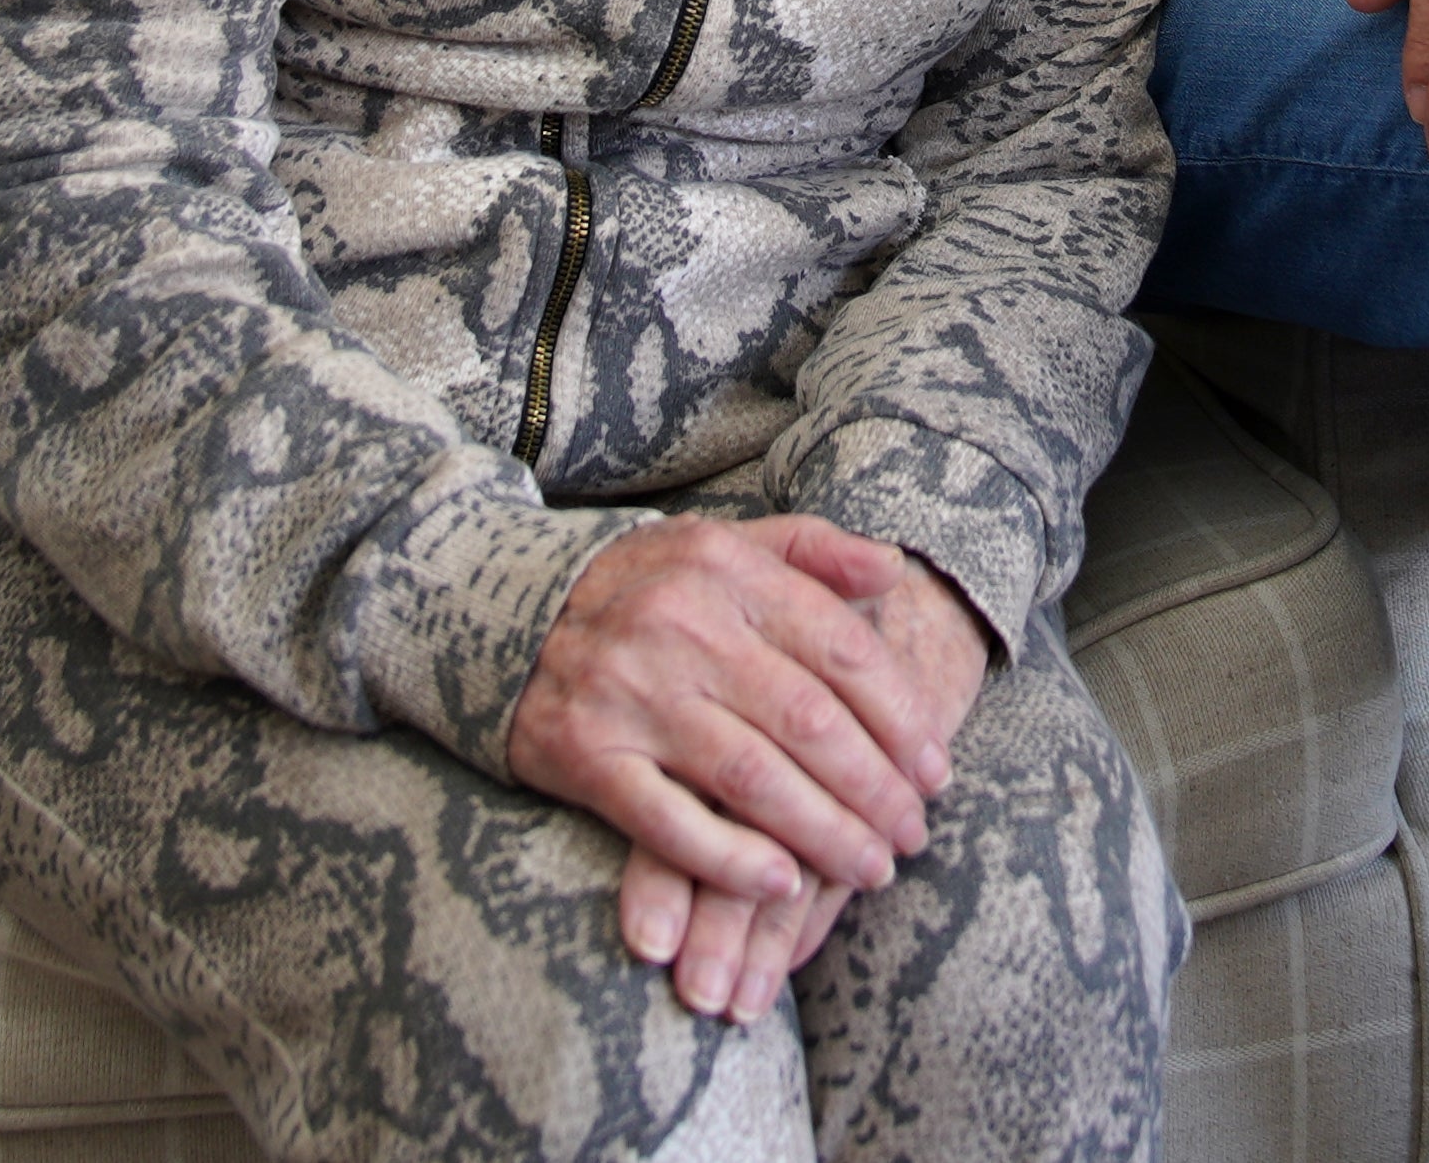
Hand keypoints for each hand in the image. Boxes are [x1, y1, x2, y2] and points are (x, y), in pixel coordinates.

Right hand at [503, 516, 983, 1015]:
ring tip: (870, 869)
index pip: (841, 650)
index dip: (900, 717)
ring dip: (824, 834)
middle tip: (914, 835)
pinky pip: (670, 824)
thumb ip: (811, 551)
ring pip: (752, 780)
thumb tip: (895, 569)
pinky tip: (783, 884)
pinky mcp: (586, 757)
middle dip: (876, 789)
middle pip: (809, 723)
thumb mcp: (720, 545)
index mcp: (727, 572)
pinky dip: (732, 861)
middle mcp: (683, 629)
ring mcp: (632, 697)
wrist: (492, 612)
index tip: (936, 769)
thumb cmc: (636, 586)